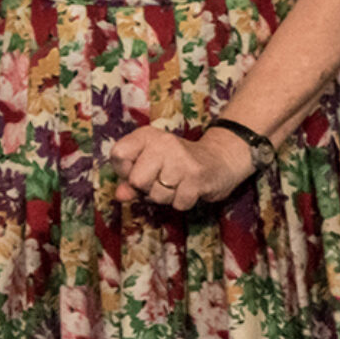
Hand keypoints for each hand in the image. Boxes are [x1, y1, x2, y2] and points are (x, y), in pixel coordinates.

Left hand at [111, 125, 256, 211]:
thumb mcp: (150, 165)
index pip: (118, 154)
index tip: (137, 171)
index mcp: (146, 135)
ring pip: (157, 195)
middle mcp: (163, 142)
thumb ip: (130, 179)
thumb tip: (120, 195)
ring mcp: (181, 158)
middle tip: (162, 180)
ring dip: (166, 197)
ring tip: (178, 184)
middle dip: (146, 189)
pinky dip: (182, 202)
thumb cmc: (177, 164)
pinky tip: (190, 189)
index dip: (124, 171)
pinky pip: (178, 203)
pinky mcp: (197, 176)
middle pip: (136, 180)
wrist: (220, 160)